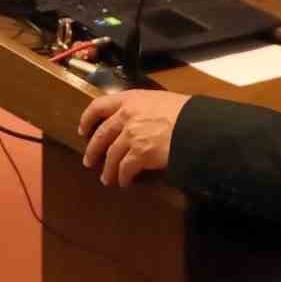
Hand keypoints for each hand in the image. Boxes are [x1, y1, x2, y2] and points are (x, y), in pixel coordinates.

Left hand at [78, 90, 192, 186]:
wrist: (197, 126)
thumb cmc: (185, 112)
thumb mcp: (161, 100)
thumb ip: (144, 108)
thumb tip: (139, 119)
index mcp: (130, 99)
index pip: (99, 105)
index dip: (87, 118)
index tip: (83, 129)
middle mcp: (126, 116)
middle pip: (101, 134)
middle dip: (93, 149)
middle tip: (89, 160)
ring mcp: (131, 135)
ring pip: (111, 155)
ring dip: (107, 169)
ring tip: (106, 178)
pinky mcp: (139, 153)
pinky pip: (125, 168)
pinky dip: (123, 177)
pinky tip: (124, 182)